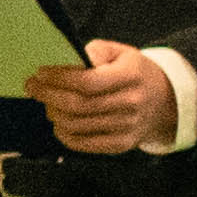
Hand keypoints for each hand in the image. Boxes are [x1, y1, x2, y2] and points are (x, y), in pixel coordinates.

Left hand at [28, 46, 173, 153]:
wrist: (164, 101)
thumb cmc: (134, 73)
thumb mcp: (121, 52)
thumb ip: (96, 51)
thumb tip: (69, 60)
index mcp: (131, 75)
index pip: (88, 81)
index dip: (59, 79)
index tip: (40, 73)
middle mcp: (131, 103)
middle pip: (79, 105)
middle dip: (48, 96)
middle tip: (33, 87)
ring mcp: (127, 127)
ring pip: (77, 125)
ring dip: (54, 114)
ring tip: (47, 103)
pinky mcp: (121, 144)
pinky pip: (84, 144)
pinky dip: (64, 135)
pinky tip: (58, 122)